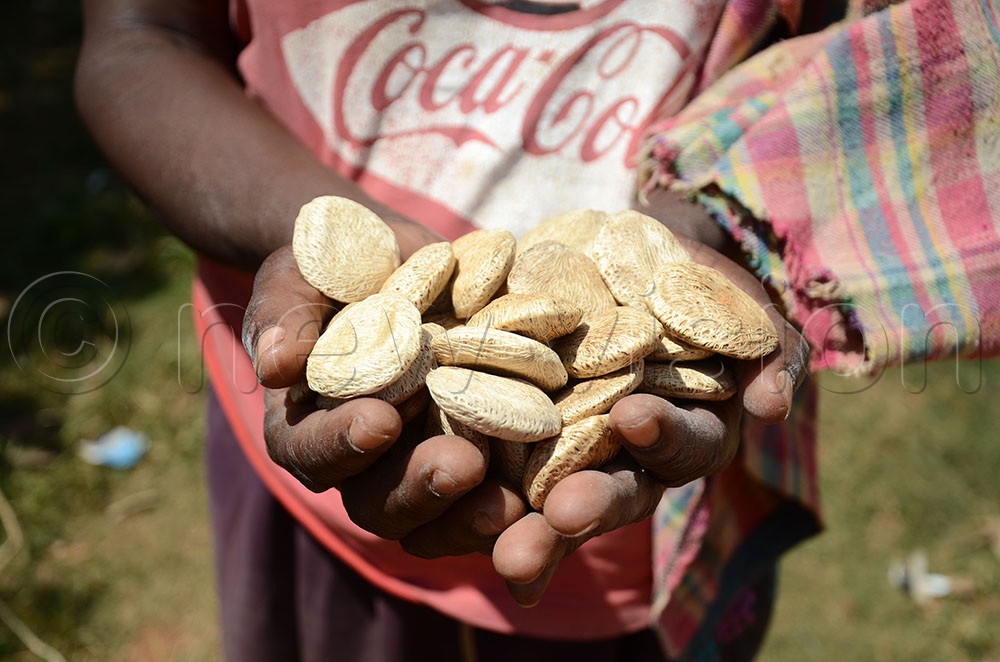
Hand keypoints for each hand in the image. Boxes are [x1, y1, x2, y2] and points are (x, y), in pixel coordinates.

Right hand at [244, 235, 527, 554]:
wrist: (392, 262)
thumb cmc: (328, 270)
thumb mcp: (296, 278)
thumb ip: (285, 316)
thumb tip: (277, 364)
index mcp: (305, 426)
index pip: (307, 451)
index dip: (340, 444)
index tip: (381, 420)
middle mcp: (360, 462)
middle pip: (377, 502)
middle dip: (419, 487)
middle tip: (462, 465)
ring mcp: (416, 465)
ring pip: (434, 517)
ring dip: (470, 514)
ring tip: (511, 500)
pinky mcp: (470, 457)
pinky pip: (486, 498)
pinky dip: (512, 502)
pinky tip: (547, 492)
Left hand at [492, 206, 809, 605]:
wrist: (624, 254)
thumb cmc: (692, 279)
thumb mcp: (737, 301)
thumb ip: (767, 347)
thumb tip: (770, 406)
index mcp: (685, 432)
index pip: (684, 446)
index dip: (664, 437)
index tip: (634, 416)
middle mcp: (625, 458)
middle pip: (614, 494)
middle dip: (589, 508)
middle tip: (560, 517)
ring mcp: (568, 451)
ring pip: (552, 503)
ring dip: (533, 531)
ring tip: (507, 553)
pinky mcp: (513, 431)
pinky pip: (492, 471)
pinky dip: (470, 499)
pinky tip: (436, 526)